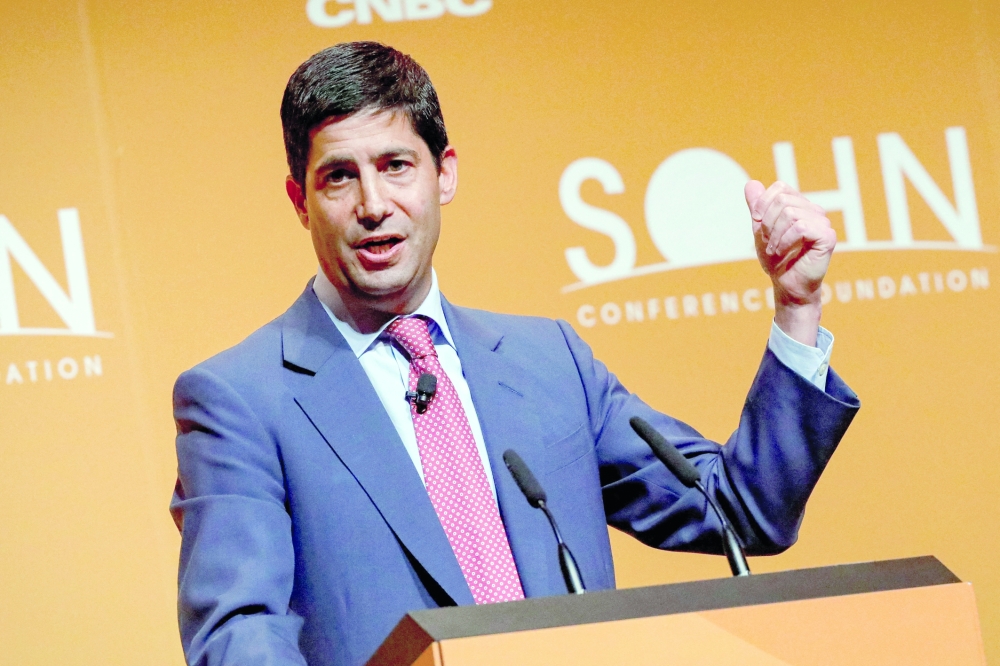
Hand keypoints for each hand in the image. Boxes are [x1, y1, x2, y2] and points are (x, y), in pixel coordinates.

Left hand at [744, 180, 836, 345]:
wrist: (786, 285)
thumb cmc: (776, 259)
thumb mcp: (760, 231)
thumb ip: (757, 208)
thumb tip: (751, 183)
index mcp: (800, 206)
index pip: (780, 188)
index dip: (763, 204)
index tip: (757, 224)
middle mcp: (814, 211)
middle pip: (783, 201)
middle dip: (767, 223)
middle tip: (768, 242)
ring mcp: (823, 222)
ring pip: (790, 213)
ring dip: (775, 235)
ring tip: (775, 250)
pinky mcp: (827, 236)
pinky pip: (801, 227)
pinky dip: (785, 240)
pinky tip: (783, 252)